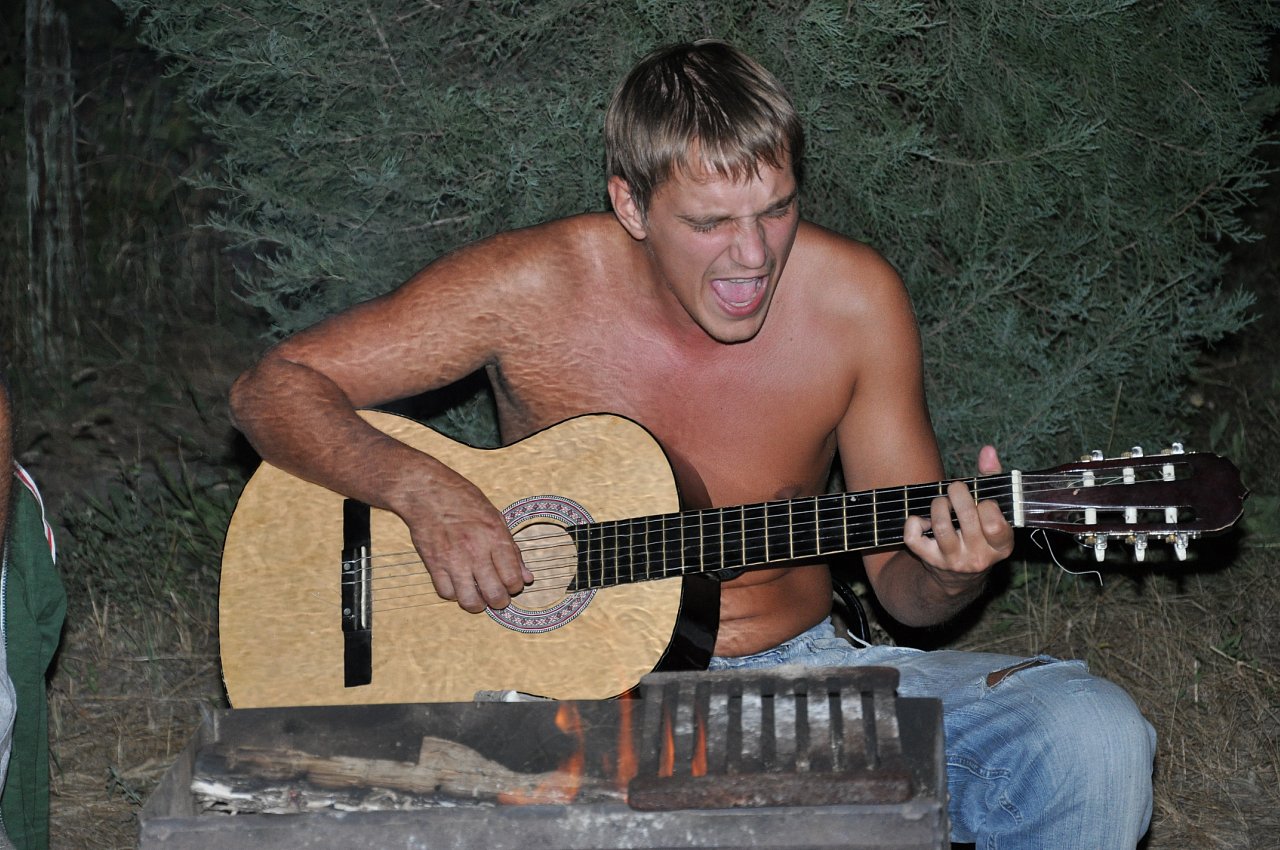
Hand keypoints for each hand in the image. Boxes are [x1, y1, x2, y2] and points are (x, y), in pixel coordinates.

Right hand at [399, 473, 533, 612]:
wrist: (427, 492)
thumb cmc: (463, 500)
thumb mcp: (496, 517)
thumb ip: (512, 550)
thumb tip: (527, 577)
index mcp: (495, 536)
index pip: (513, 578)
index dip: (515, 587)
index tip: (512, 584)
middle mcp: (475, 551)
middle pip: (494, 595)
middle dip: (500, 601)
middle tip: (498, 597)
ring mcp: (453, 560)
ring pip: (469, 601)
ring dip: (477, 604)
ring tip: (479, 597)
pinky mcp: (433, 564)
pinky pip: (446, 593)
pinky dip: (454, 594)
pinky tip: (458, 585)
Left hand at [903, 445, 1013, 593]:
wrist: (959, 578)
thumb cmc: (979, 533)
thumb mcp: (991, 512)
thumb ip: (991, 479)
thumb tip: (987, 451)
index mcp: (1001, 546)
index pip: (994, 523)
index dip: (985, 505)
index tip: (980, 501)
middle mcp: (979, 557)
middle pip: (966, 516)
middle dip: (957, 493)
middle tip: (955, 490)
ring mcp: (954, 561)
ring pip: (941, 526)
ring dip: (938, 505)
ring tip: (941, 503)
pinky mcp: (930, 561)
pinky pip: (914, 538)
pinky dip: (913, 523)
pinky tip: (922, 521)